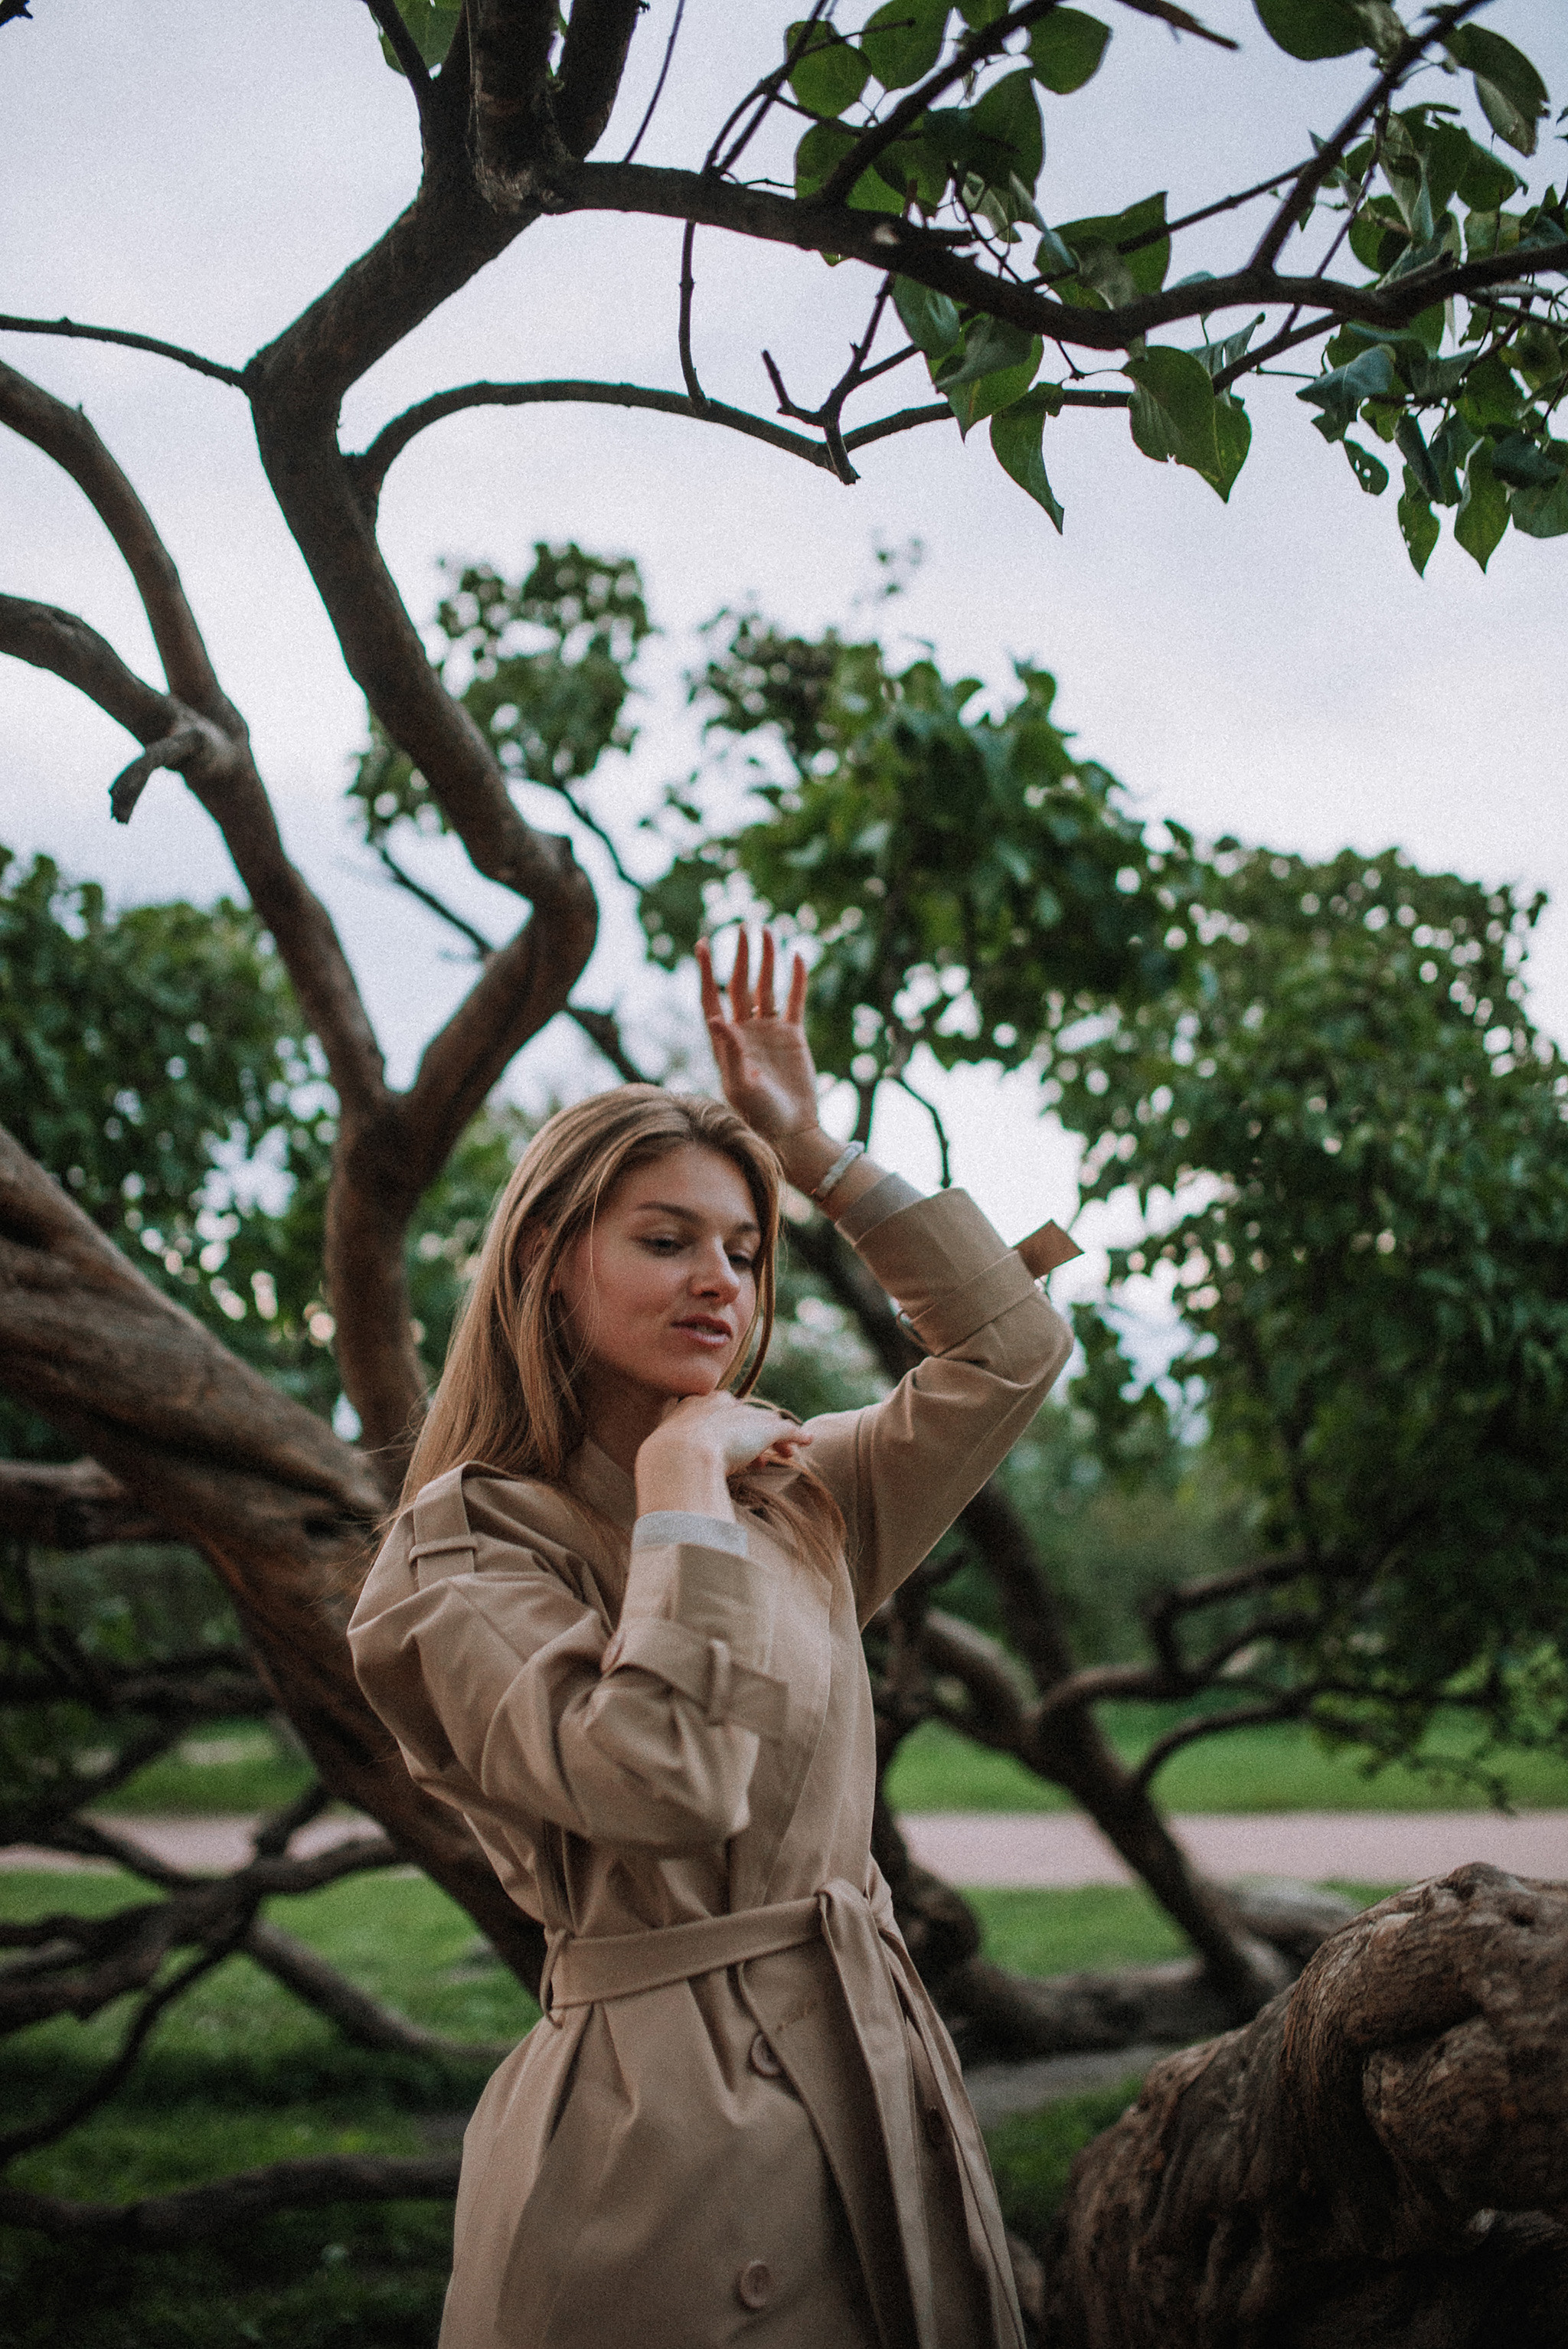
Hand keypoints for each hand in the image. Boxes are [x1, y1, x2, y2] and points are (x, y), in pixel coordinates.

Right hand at [650, 1391, 812, 1475]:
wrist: (678, 1458)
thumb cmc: (665, 1463)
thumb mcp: (664, 1454)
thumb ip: (673, 1457)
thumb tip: (662, 1479)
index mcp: (695, 1406)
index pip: (719, 1413)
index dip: (728, 1431)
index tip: (730, 1449)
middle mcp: (722, 1404)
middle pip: (745, 1416)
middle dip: (753, 1435)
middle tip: (758, 1457)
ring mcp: (743, 1415)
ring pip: (766, 1423)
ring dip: (777, 1438)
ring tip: (785, 1454)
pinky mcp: (763, 1428)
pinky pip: (785, 1429)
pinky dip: (797, 1435)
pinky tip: (807, 1441)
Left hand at [698, 930, 822, 1163]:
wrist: (790, 1130)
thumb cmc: (759, 1115)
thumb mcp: (741, 1084)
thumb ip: (731, 1051)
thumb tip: (715, 1018)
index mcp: (725, 1041)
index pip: (711, 997)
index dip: (706, 971)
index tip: (702, 944)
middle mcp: (745, 1031)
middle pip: (740, 984)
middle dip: (740, 956)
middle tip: (743, 926)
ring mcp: (768, 1032)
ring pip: (766, 987)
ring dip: (766, 961)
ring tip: (767, 931)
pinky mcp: (792, 1036)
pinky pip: (794, 1000)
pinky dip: (796, 979)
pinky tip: (796, 956)